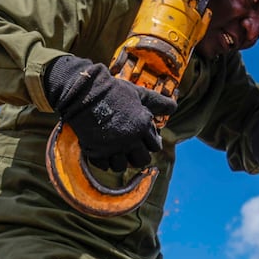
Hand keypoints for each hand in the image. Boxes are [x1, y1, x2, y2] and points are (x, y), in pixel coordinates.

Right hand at [43, 55, 175, 172]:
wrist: (84, 92)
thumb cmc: (114, 91)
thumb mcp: (139, 93)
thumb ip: (157, 102)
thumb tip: (174, 106)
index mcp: (142, 127)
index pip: (155, 147)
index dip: (150, 143)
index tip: (143, 139)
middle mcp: (129, 140)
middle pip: (141, 161)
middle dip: (138, 156)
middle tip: (131, 148)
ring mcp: (112, 147)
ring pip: (121, 167)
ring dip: (120, 160)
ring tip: (116, 151)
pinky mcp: (96, 151)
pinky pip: (104, 166)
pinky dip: (104, 161)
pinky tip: (102, 151)